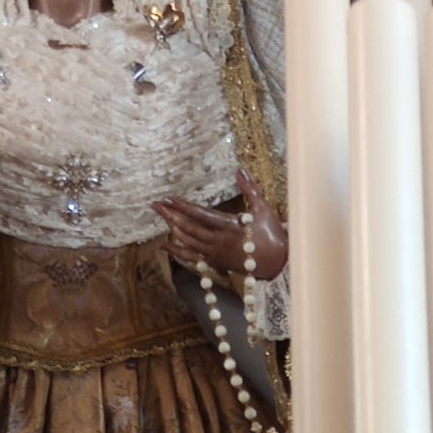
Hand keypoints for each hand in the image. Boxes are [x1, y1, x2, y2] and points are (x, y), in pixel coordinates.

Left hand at [153, 168, 286, 281]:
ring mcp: (215, 253)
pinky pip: (191, 257)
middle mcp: (218, 241)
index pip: (201, 215)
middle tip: (155, 205)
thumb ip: (250, 189)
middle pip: (189, 228)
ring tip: (161, 216)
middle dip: (171, 215)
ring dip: (172, 228)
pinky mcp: (215, 262)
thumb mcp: (263, 208)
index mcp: (229, 226)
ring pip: (188, 241)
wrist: (277, 263)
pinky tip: (164, 245)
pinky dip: (177, 251)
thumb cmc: (272, 234)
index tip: (169, 198)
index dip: (183, 206)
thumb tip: (240, 170)